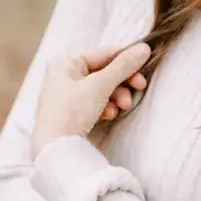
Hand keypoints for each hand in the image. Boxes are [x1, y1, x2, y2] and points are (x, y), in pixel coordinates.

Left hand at [32, 42, 150, 158]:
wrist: (54, 152)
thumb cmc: (72, 112)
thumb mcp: (101, 85)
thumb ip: (124, 65)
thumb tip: (145, 47)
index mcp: (66, 62)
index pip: (105, 53)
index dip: (126, 60)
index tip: (145, 68)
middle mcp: (65, 74)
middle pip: (105, 71)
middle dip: (122, 83)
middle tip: (139, 88)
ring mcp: (68, 93)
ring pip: (103, 88)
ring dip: (117, 96)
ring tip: (123, 107)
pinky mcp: (73, 111)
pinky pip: (97, 102)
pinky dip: (107, 107)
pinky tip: (108, 116)